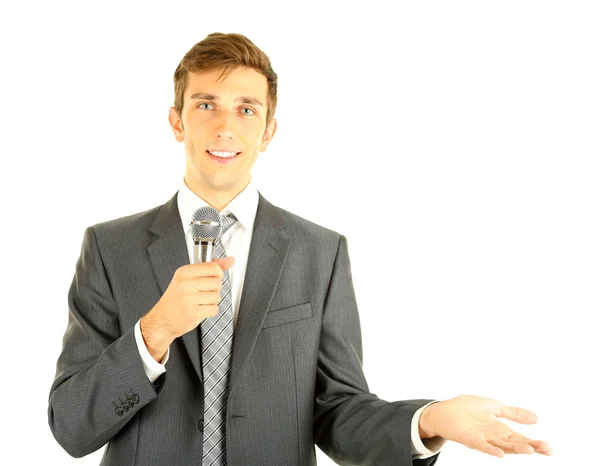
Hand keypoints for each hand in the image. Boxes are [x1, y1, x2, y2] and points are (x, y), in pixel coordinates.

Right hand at [141, 257, 234, 360]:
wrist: (162, 319)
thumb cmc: (177, 298)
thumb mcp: (189, 278)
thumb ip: (210, 268)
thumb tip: (230, 260)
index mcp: (184, 272)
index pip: (213, 267)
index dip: (218, 273)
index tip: (213, 277)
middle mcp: (185, 284)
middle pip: (217, 282)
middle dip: (215, 289)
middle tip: (204, 292)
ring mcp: (188, 298)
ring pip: (217, 296)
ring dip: (212, 301)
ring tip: (201, 301)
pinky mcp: (193, 312)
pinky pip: (214, 309)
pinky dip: (210, 311)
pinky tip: (201, 309)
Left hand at [419, 394, 552, 457]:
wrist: (444, 410)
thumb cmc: (467, 408)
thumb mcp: (494, 407)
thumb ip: (513, 413)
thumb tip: (536, 419)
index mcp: (500, 429)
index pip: (521, 438)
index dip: (535, 443)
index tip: (549, 449)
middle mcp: (493, 437)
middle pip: (515, 444)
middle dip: (530, 447)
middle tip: (546, 450)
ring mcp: (482, 438)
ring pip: (502, 446)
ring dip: (514, 449)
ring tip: (529, 451)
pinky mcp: (469, 438)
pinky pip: (481, 446)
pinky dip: (490, 450)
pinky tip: (500, 454)